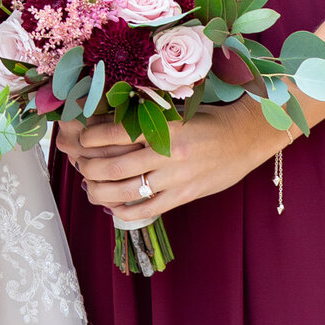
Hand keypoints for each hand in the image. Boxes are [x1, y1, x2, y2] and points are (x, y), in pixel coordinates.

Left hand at [57, 104, 286, 221]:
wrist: (243, 138)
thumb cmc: (205, 121)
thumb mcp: (174, 112)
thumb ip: (145, 119)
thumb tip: (106, 123)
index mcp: (163, 126)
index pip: (117, 133)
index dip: (92, 137)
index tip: (82, 138)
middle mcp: (167, 153)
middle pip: (116, 166)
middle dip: (90, 168)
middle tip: (80, 165)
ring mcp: (176, 177)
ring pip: (127, 190)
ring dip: (101, 191)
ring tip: (90, 187)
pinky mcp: (184, 195)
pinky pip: (148, 209)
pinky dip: (125, 211)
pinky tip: (113, 207)